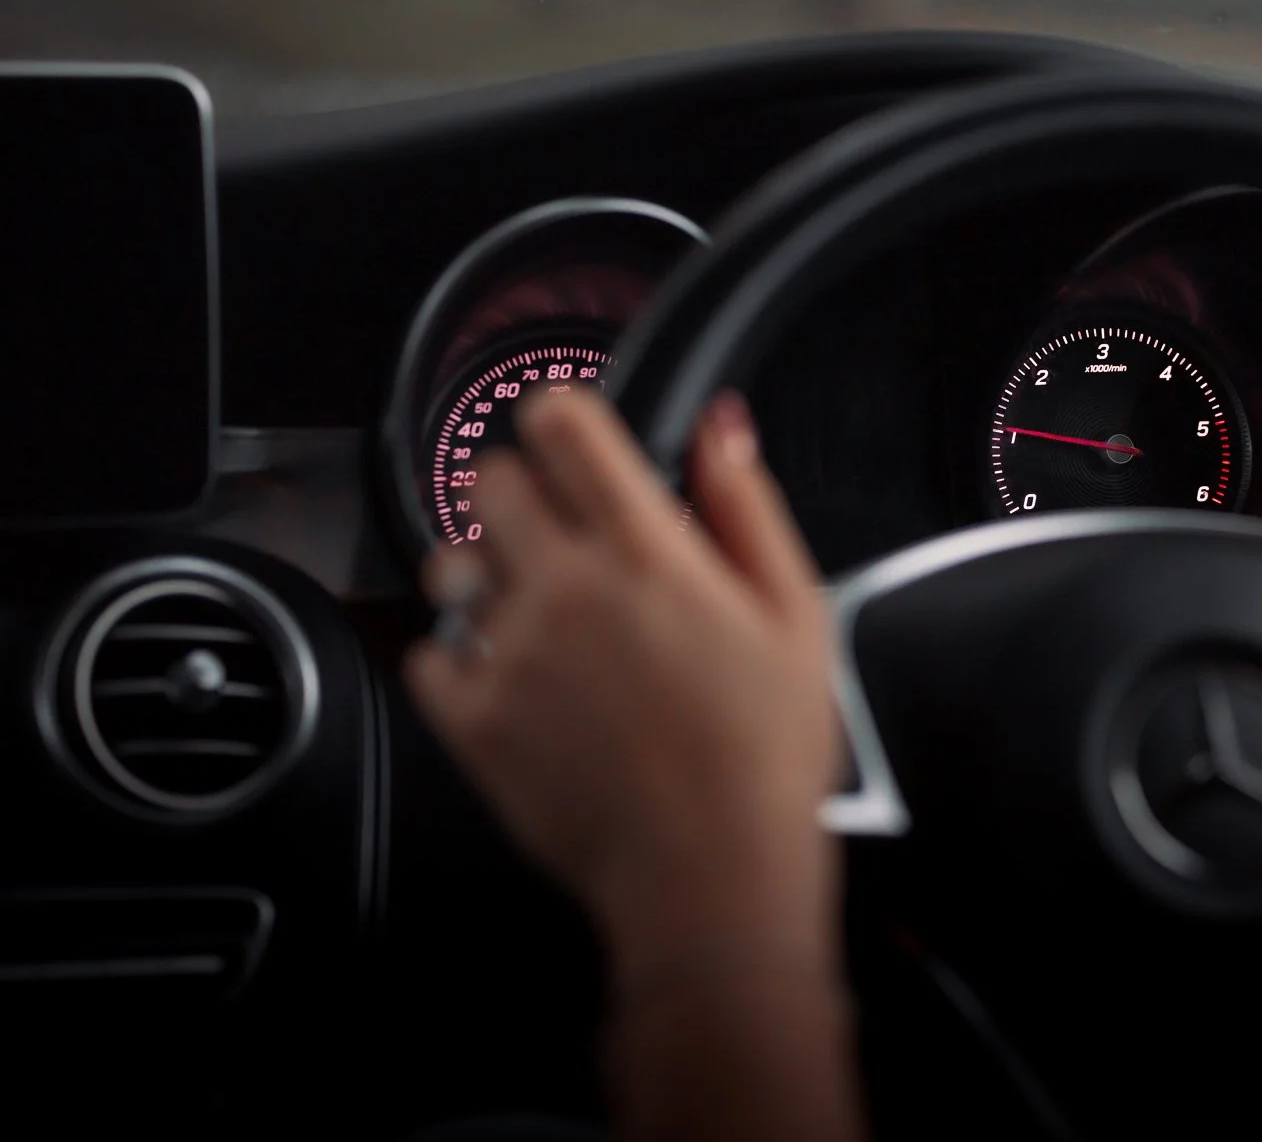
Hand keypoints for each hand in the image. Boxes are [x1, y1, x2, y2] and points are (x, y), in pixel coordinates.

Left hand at [405, 388, 837, 968]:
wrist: (711, 875)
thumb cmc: (764, 755)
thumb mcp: (796, 614)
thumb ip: (746, 506)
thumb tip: (720, 426)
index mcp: (646, 550)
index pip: (561, 425)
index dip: (565, 420)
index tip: (575, 442)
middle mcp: (564, 588)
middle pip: (488, 480)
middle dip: (523, 491)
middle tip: (564, 533)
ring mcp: (509, 653)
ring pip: (450, 562)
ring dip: (487, 569)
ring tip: (538, 610)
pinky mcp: (473, 720)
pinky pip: (430, 655)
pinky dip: (462, 658)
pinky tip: (518, 678)